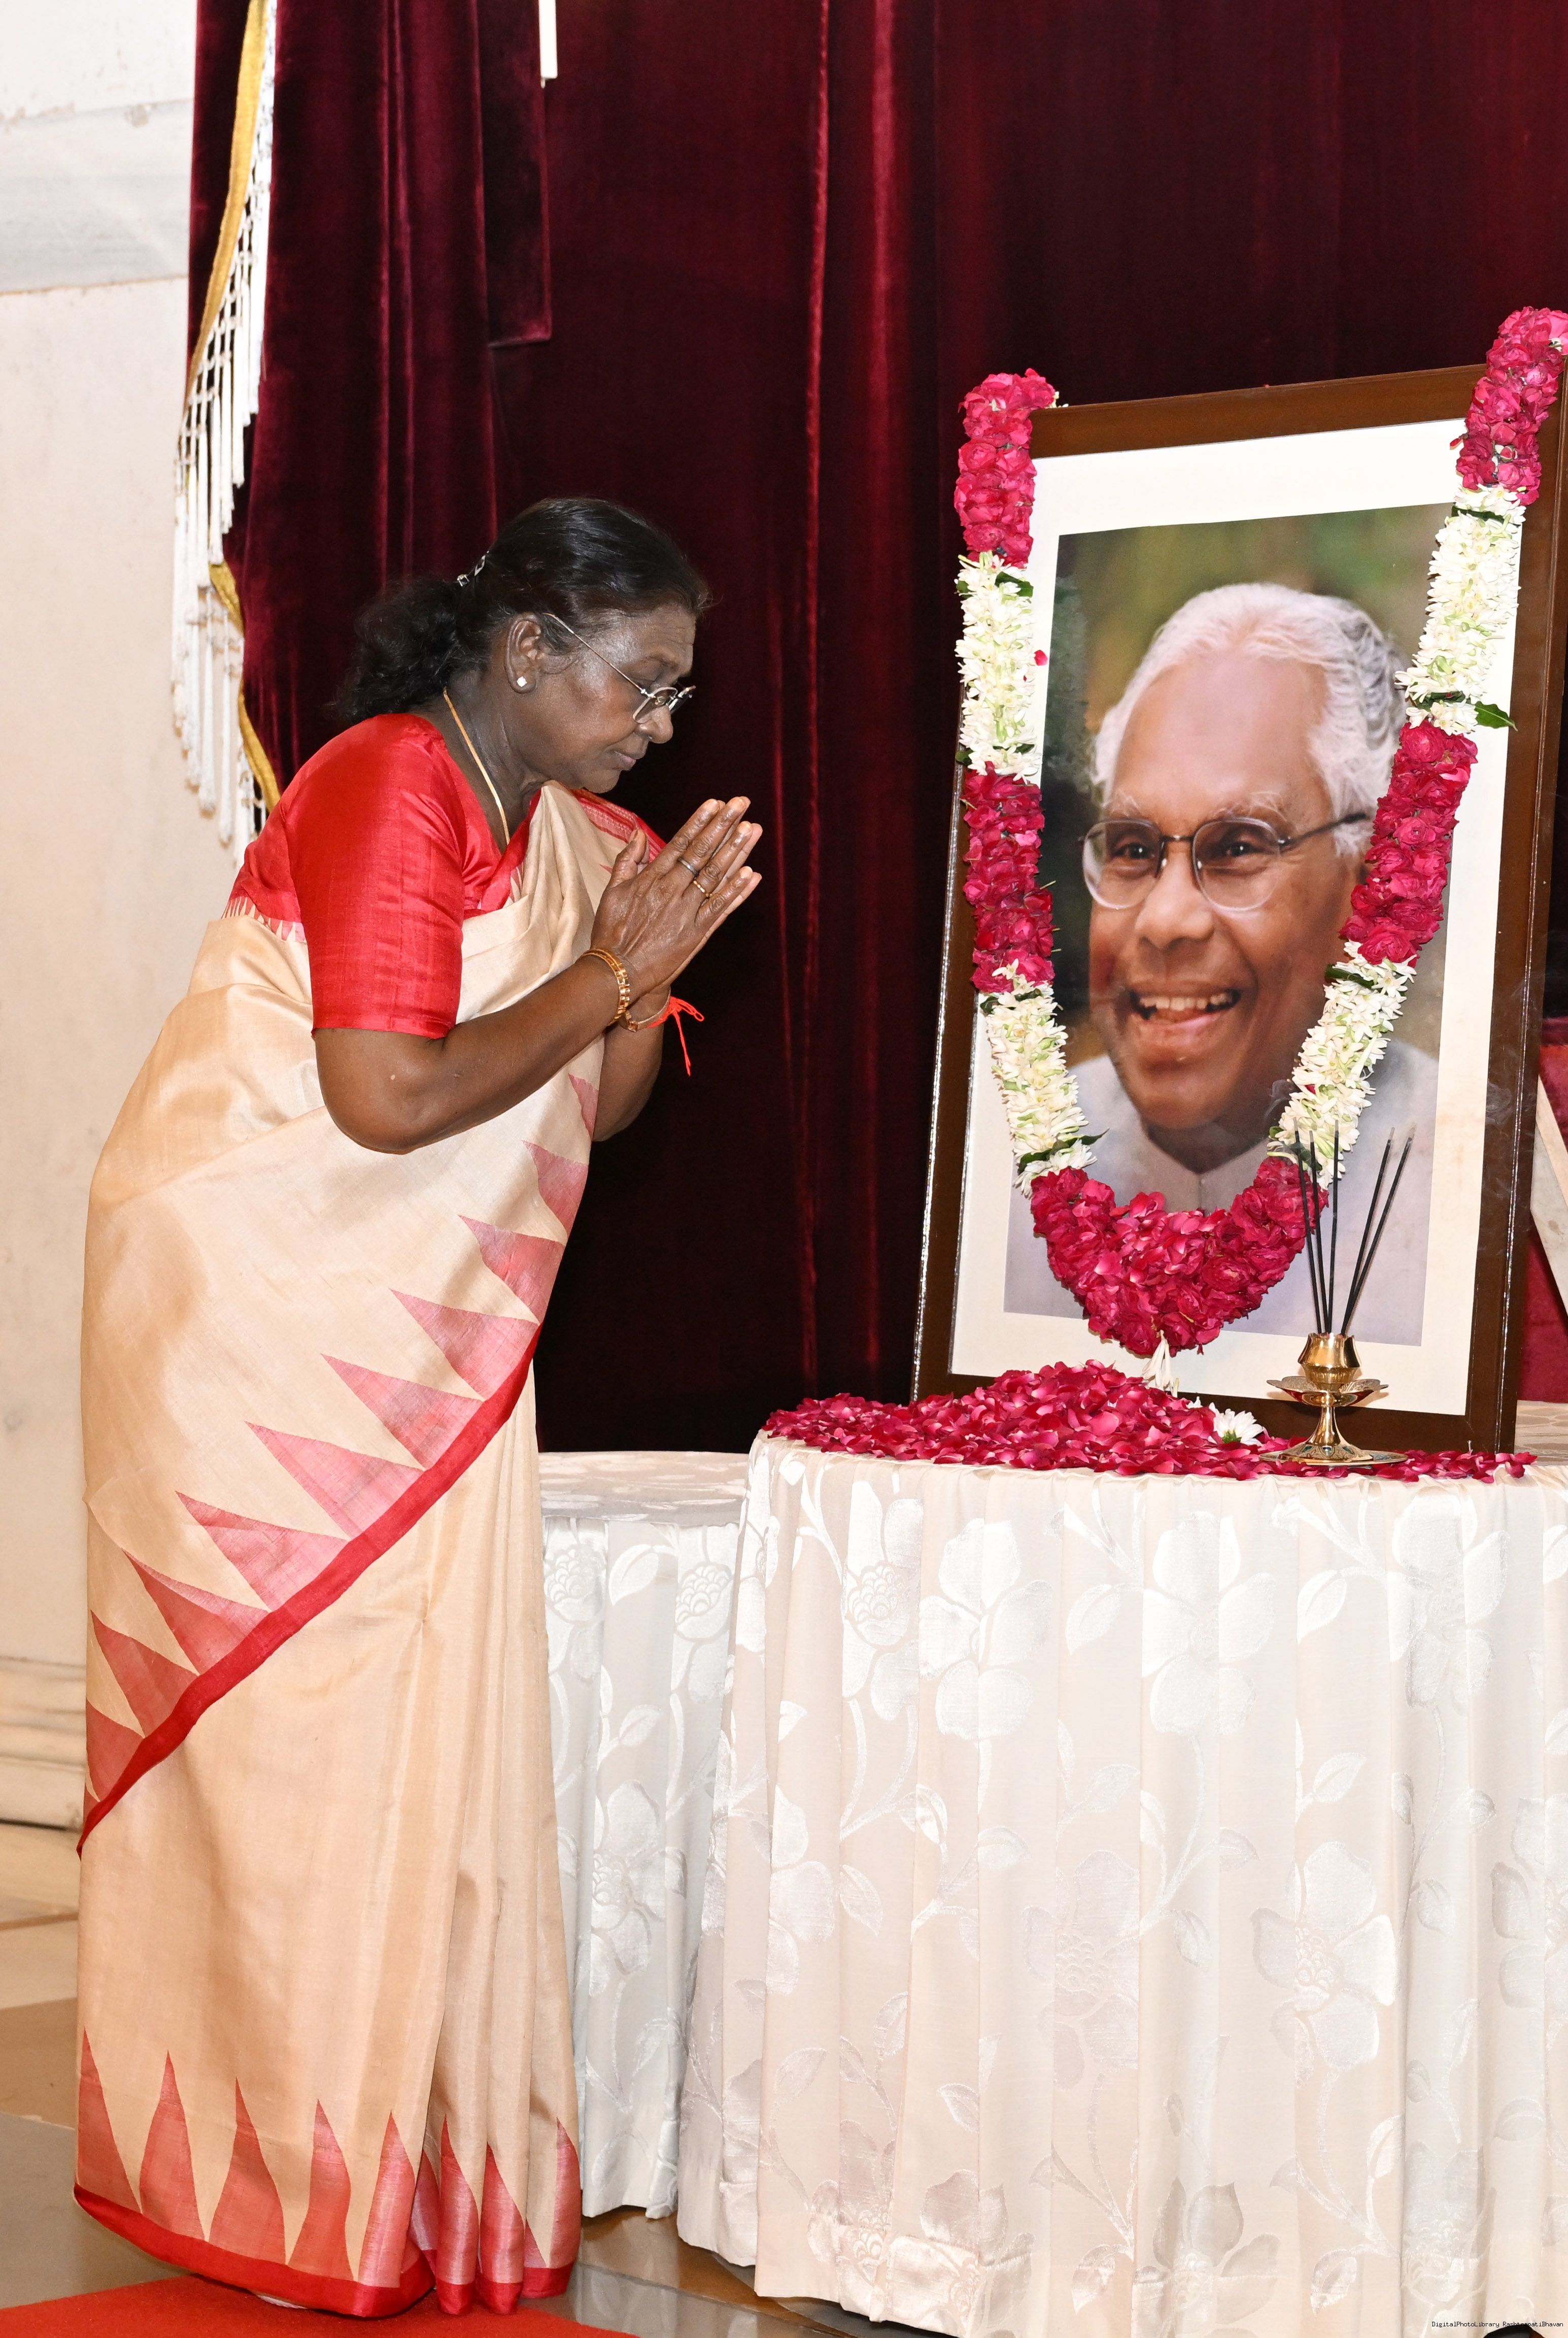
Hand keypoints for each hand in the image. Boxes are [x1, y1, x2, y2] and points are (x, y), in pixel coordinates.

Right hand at [589, 797, 760, 1002]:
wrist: (616, 973)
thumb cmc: (611, 933)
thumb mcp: (612, 892)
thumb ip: (627, 860)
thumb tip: (639, 833)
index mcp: (651, 878)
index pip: (680, 843)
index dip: (700, 822)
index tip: (716, 803)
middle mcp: (671, 891)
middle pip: (702, 853)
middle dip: (723, 826)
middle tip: (742, 804)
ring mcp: (686, 912)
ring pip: (715, 876)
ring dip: (736, 851)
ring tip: (752, 829)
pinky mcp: (696, 934)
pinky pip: (720, 908)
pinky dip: (736, 891)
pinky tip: (752, 873)